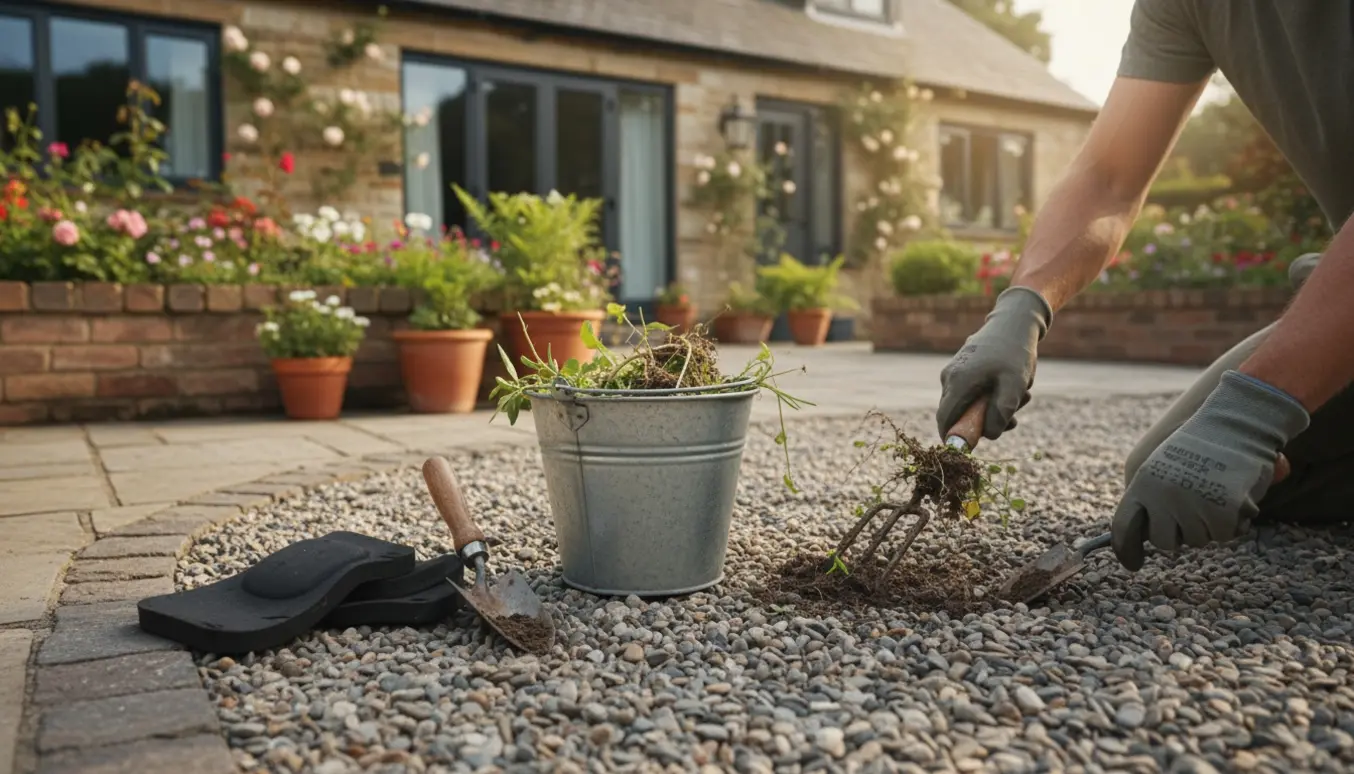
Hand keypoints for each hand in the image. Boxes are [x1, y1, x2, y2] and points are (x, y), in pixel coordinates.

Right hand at [936, 286, 1051, 439]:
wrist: (1014, 323)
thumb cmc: (1014, 354)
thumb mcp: (1014, 386)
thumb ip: (1000, 413)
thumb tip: (989, 435)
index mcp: (958, 382)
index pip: (945, 420)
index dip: (954, 439)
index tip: (973, 448)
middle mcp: (949, 378)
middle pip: (959, 415)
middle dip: (985, 422)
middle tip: (1014, 417)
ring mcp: (954, 372)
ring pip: (968, 404)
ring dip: (993, 408)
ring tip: (1022, 396)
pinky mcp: (961, 369)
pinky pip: (971, 393)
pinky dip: (991, 397)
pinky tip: (1012, 387)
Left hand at [1111, 370, 1309, 569]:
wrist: (1237, 422)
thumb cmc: (1202, 444)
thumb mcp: (1164, 466)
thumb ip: (1153, 498)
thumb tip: (1149, 536)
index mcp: (1142, 482)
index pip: (1123, 527)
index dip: (1126, 550)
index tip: (1132, 563)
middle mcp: (1162, 497)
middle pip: (1163, 542)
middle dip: (1179, 533)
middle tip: (1195, 509)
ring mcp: (1191, 505)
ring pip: (1197, 540)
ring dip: (1209, 524)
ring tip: (1217, 491)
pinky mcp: (1221, 512)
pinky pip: (1225, 534)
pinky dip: (1233, 522)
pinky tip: (1236, 496)